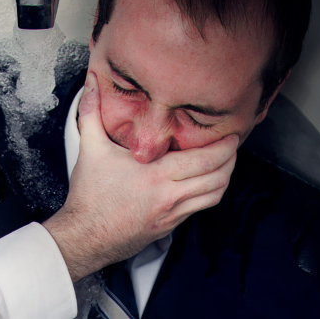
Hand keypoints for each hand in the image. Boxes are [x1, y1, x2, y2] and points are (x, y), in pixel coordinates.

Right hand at [42, 71, 238, 281]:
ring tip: (226, 163)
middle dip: (231, 159)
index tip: (231, 134)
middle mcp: (169, 195)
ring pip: (213, 196)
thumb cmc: (89, 196)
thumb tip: (91, 82)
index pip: (204, 160)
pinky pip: (200, 208)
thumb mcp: (90, 149)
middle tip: (234, 145)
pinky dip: (209, 193)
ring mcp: (172, 213)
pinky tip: (205, 182)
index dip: (224, 147)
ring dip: (225, 178)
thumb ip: (91, 112)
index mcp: (155, 174)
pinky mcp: (170, 226)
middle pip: (217, 177)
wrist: (85, 237)